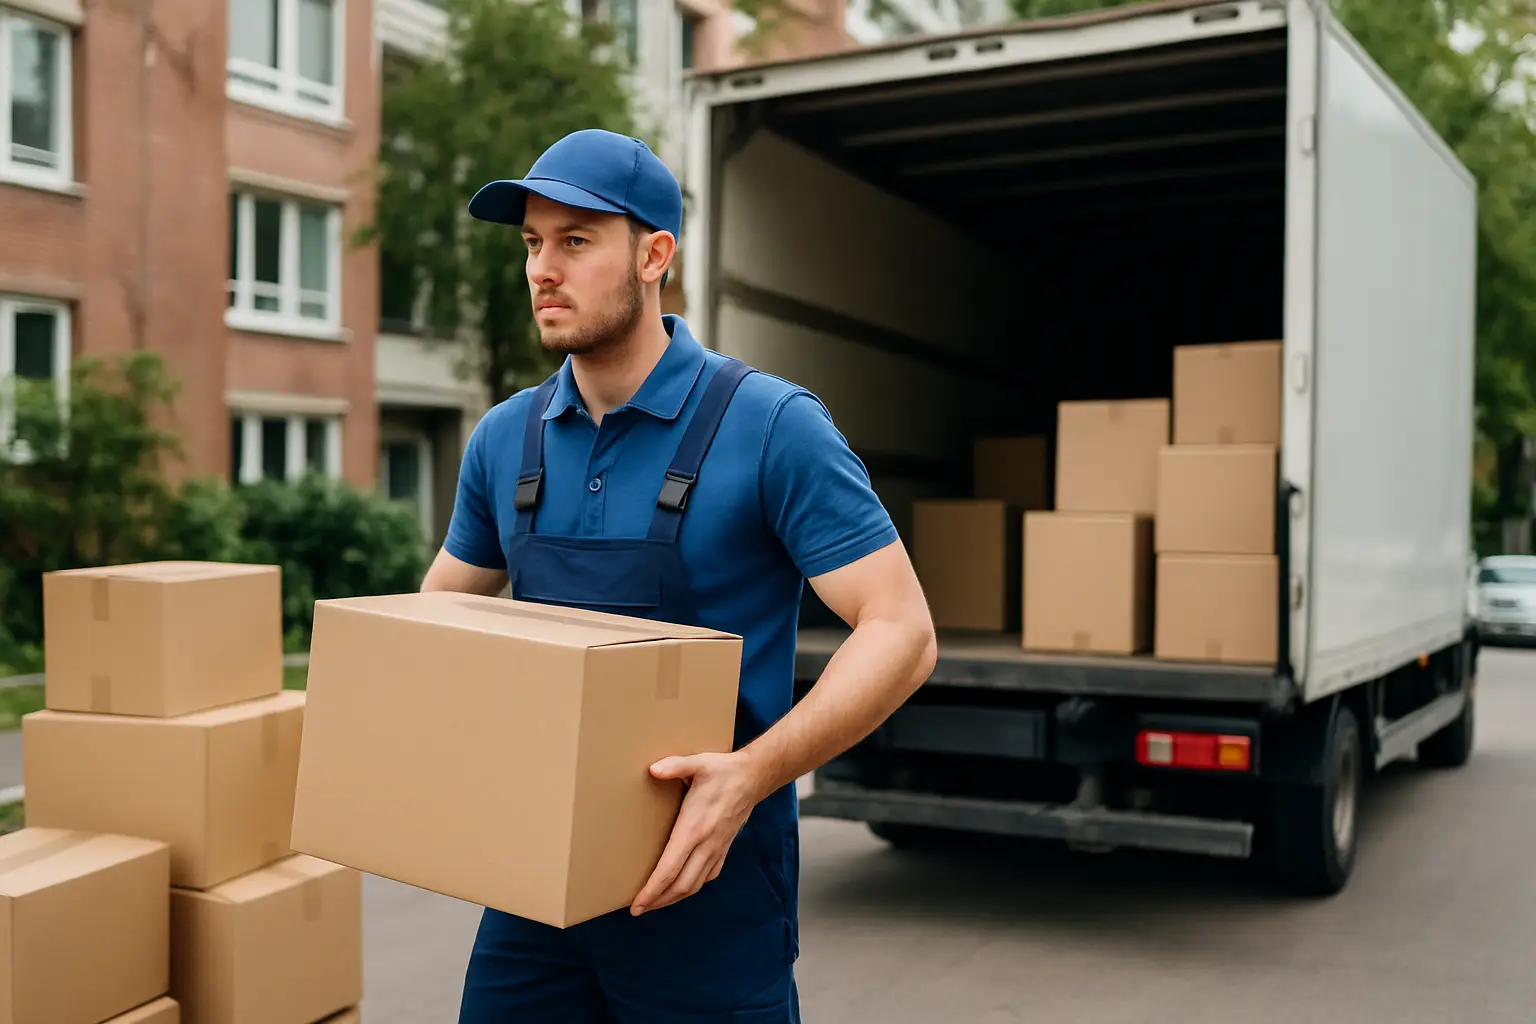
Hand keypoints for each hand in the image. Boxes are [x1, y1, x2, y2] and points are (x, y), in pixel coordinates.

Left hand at [631, 750, 763, 914]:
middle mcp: (707, 844)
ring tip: (653, 904)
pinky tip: (680, 888)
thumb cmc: (722, 770)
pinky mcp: (724, 848)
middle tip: (637, 909)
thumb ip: (675, 765)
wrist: (754, 777)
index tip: (637, 903)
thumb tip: (653, 770)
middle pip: (681, 885)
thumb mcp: (698, 762)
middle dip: (658, 901)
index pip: (670, 869)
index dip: (653, 890)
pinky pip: (707, 876)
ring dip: (673, 898)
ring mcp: (717, 848)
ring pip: (695, 885)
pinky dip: (691, 887)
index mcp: (695, 828)